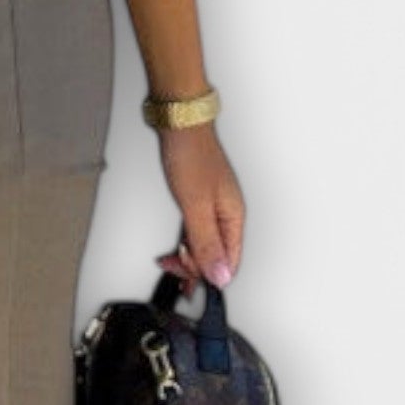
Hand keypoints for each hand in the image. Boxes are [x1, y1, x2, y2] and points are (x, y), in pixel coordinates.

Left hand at [152, 120, 244, 293]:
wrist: (180, 126)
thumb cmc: (191, 156)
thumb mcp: (196, 207)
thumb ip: (206, 244)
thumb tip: (220, 275)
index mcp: (234, 217)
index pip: (229, 262)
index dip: (208, 275)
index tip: (188, 279)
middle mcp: (228, 214)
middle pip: (218, 255)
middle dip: (195, 266)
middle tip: (173, 266)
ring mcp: (214, 207)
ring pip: (206, 244)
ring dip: (189, 256)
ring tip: (170, 262)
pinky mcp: (200, 200)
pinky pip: (197, 231)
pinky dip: (186, 242)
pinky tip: (176, 248)